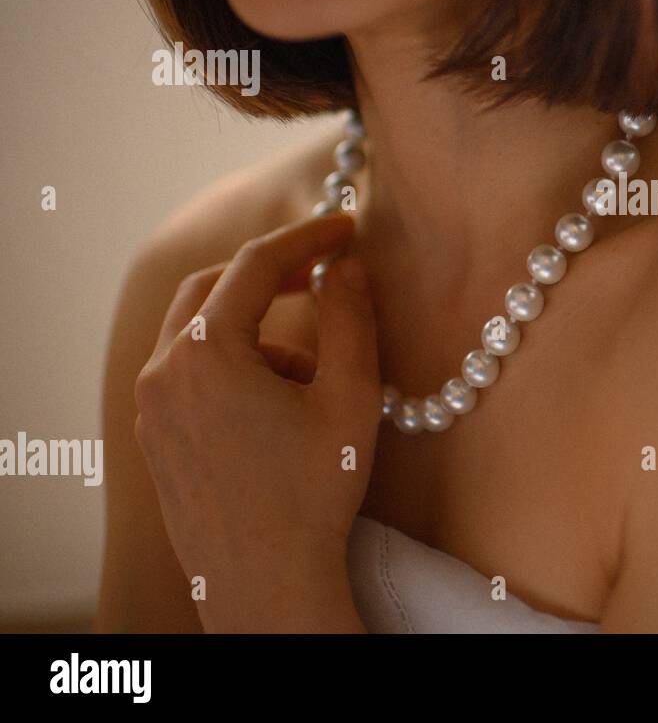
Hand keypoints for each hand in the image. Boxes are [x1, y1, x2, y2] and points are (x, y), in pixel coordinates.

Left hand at [134, 213, 378, 631]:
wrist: (264, 584)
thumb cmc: (312, 493)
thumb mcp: (349, 396)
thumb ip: (350, 317)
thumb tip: (346, 265)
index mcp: (207, 352)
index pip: (257, 264)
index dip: (308, 237)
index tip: (347, 229)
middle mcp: (163, 372)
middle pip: (212, 287)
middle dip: (269, 272)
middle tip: (321, 272)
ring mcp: (150, 408)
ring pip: (198, 331)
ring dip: (253, 325)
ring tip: (311, 371)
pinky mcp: (154, 438)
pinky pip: (188, 373)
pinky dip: (231, 363)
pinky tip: (278, 405)